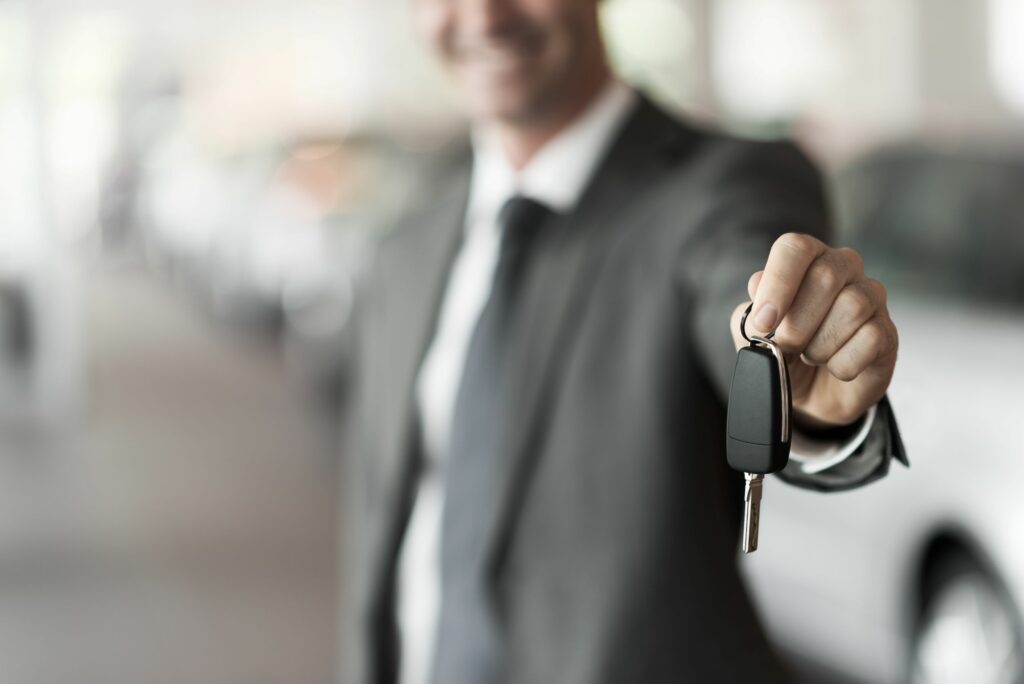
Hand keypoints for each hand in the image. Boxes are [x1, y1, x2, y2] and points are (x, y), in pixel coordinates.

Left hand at [730, 233, 897, 428]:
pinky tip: (835, 367)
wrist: (808, 394)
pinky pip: (871, 339)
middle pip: (825, 276)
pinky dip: (843, 363)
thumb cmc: (782, 352)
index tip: (764, 322)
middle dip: (798, 323)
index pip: (795, 248)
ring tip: (812, 356)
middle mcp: (844, 268)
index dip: (778, 284)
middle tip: (788, 346)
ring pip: (852, 306)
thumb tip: (757, 283)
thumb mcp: (754, 334)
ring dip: (821, 344)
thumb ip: (752, 310)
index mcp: (807, 259)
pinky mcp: (888, 331)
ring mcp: (871, 297)